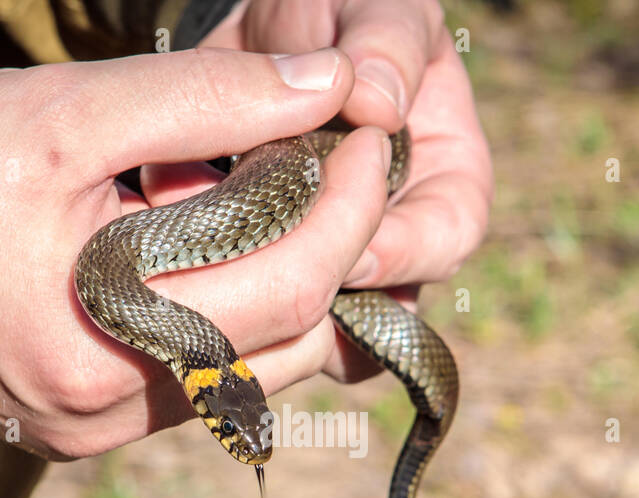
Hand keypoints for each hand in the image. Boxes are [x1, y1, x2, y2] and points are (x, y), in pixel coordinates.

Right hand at [0, 48, 393, 458]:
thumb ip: (202, 99)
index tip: (367, 137)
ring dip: (291, 287)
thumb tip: (323, 86)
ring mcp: (93, 433)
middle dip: (338, 251)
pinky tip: (225, 252)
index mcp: (103, 349)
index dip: (351, 209)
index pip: (292, 289)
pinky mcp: (81, 427)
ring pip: (251, 370)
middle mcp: (107, 415)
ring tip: (288, 201)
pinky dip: (234, 315)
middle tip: (341, 167)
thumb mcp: (59, 113)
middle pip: (288, 343)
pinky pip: (197, 380)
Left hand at [201, 0, 493, 379]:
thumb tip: (379, 102)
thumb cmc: (332, 17)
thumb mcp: (371, 6)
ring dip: (268, 302)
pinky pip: (258, 324)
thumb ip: (384, 41)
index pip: (446, 236)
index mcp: (444, 176)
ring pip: (317, 321)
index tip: (355, 243)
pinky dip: (225, 308)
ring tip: (217, 276)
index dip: (405, 248)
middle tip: (269, 268)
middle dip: (326, 285)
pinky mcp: (268, 277)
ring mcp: (332, 264)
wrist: (251, 40)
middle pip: (382, 297)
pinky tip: (192, 286)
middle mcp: (394, 234)